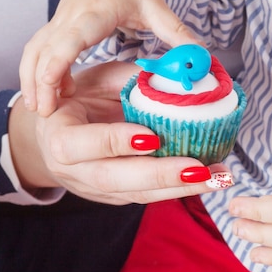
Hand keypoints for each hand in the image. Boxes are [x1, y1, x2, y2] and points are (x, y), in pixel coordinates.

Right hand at [10, 61, 228, 204]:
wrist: (56, 134)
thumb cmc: (78, 99)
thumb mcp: (97, 79)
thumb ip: (129, 79)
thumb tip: (176, 74)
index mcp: (58, 135)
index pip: (83, 144)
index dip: (116, 142)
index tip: (152, 136)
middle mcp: (73, 169)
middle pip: (113, 179)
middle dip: (159, 175)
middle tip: (198, 169)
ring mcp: (94, 188)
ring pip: (135, 195)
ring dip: (179, 188)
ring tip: (216, 177)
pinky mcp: (114, 197)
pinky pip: (146, 195)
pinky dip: (178, 188)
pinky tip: (207, 178)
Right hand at [19, 0, 199, 116]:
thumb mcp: (157, 9)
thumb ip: (179, 35)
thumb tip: (202, 60)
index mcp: (95, 13)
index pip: (71, 38)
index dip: (58, 62)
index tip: (52, 87)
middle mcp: (70, 17)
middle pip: (44, 49)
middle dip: (38, 81)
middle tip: (43, 113)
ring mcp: (58, 22)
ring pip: (34, 50)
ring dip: (31, 79)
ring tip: (38, 109)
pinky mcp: (54, 29)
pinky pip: (36, 52)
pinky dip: (35, 73)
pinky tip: (49, 96)